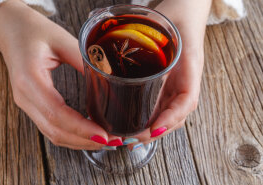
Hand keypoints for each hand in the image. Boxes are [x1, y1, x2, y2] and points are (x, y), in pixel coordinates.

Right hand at [0, 0, 121, 149]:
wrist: (10, 28)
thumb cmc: (33, 31)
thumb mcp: (62, 40)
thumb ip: (85, 60)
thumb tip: (110, 80)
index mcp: (29, 79)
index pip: (56, 113)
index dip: (81, 128)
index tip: (104, 135)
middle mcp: (24, 97)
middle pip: (55, 130)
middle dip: (85, 140)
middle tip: (112, 141)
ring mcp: (25, 103)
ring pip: (52, 133)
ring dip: (79, 141)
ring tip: (105, 140)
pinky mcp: (31, 105)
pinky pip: (50, 127)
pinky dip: (70, 134)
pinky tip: (87, 133)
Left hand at [125, 0, 210, 148]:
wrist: (184, 11)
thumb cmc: (173, 16)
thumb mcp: (161, 28)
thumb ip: (149, 46)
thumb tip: (122, 68)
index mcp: (190, 67)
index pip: (186, 100)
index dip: (171, 118)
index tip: (154, 130)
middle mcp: (186, 80)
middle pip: (177, 115)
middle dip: (156, 131)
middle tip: (133, 140)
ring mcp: (179, 84)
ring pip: (170, 114)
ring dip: (153, 130)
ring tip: (132, 140)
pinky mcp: (170, 84)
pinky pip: (164, 106)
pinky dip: (152, 120)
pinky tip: (138, 127)